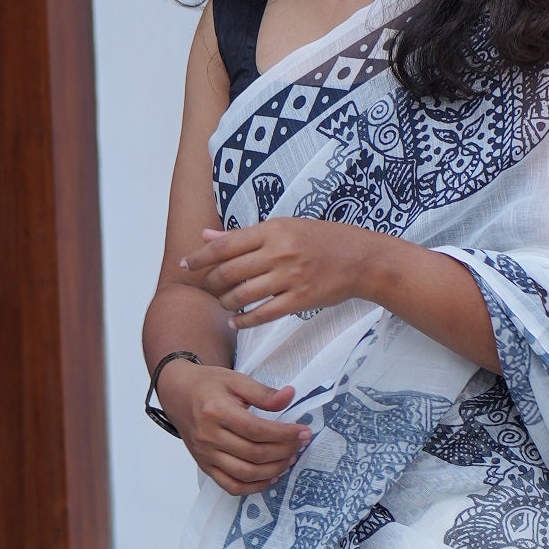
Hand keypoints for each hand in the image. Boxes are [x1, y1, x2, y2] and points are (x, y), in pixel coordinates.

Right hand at [157, 358, 309, 494]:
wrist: (178, 394)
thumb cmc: (208, 385)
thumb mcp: (235, 379)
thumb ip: (263, 392)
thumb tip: (290, 397)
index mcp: (216, 411)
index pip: (256, 430)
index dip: (284, 434)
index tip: (303, 431)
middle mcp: (208, 436)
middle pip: (254, 453)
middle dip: (284, 451)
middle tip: (301, 444)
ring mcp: (205, 455)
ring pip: (245, 473)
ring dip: (274, 470)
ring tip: (290, 458)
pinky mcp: (204, 466)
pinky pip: (231, 486)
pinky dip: (254, 487)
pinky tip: (271, 477)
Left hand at [182, 219, 378, 326]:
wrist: (361, 259)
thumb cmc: (322, 239)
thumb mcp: (285, 227)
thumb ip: (244, 234)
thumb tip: (207, 236)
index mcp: (273, 229)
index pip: (225, 245)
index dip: (201, 256)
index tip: (187, 264)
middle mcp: (279, 252)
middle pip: (229, 272)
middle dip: (212, 282)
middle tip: (209, 286)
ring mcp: (290, 277)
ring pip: (243, 295)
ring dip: (226, 302)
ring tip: (225, 302)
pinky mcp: (300, 300)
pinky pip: (263, 314)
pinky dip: (245, 321)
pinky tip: (237, 321)